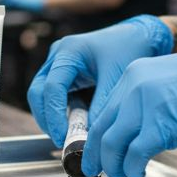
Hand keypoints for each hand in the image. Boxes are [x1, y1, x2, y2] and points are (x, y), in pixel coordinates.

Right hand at [26, 15, 173, 145]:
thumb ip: (101, 106)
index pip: (52, 87)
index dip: (54, 115)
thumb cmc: (129, 49)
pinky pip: (53, 96)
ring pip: (41, 95)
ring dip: (50, 116)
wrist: (139, 37)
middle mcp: (58, 55)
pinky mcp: (64, 73)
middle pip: (37, 91)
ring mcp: (58, 63)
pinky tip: (73, 124)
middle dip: (46, 118)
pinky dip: (59, 111)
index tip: (63, 136)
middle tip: (60, 140)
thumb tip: (89, 135)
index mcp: (70, 51)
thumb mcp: (116, 78)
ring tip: (67, 136)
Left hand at [83, 33, 176, 176]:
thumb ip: (147, 103)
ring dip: (114, 165)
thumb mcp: (169, 84)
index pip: (104, 110)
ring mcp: (146, 105)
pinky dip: (133, 167)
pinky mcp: (162, 125)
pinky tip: (138, 172)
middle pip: (102, 128)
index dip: (97, 136)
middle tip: (98, 170)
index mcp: (133, 75)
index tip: (97, 152)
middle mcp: (133, 87)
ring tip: (121, 174)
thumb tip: (135, 133)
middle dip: (97, 155)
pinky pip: (135, 153)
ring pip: (113, 143)